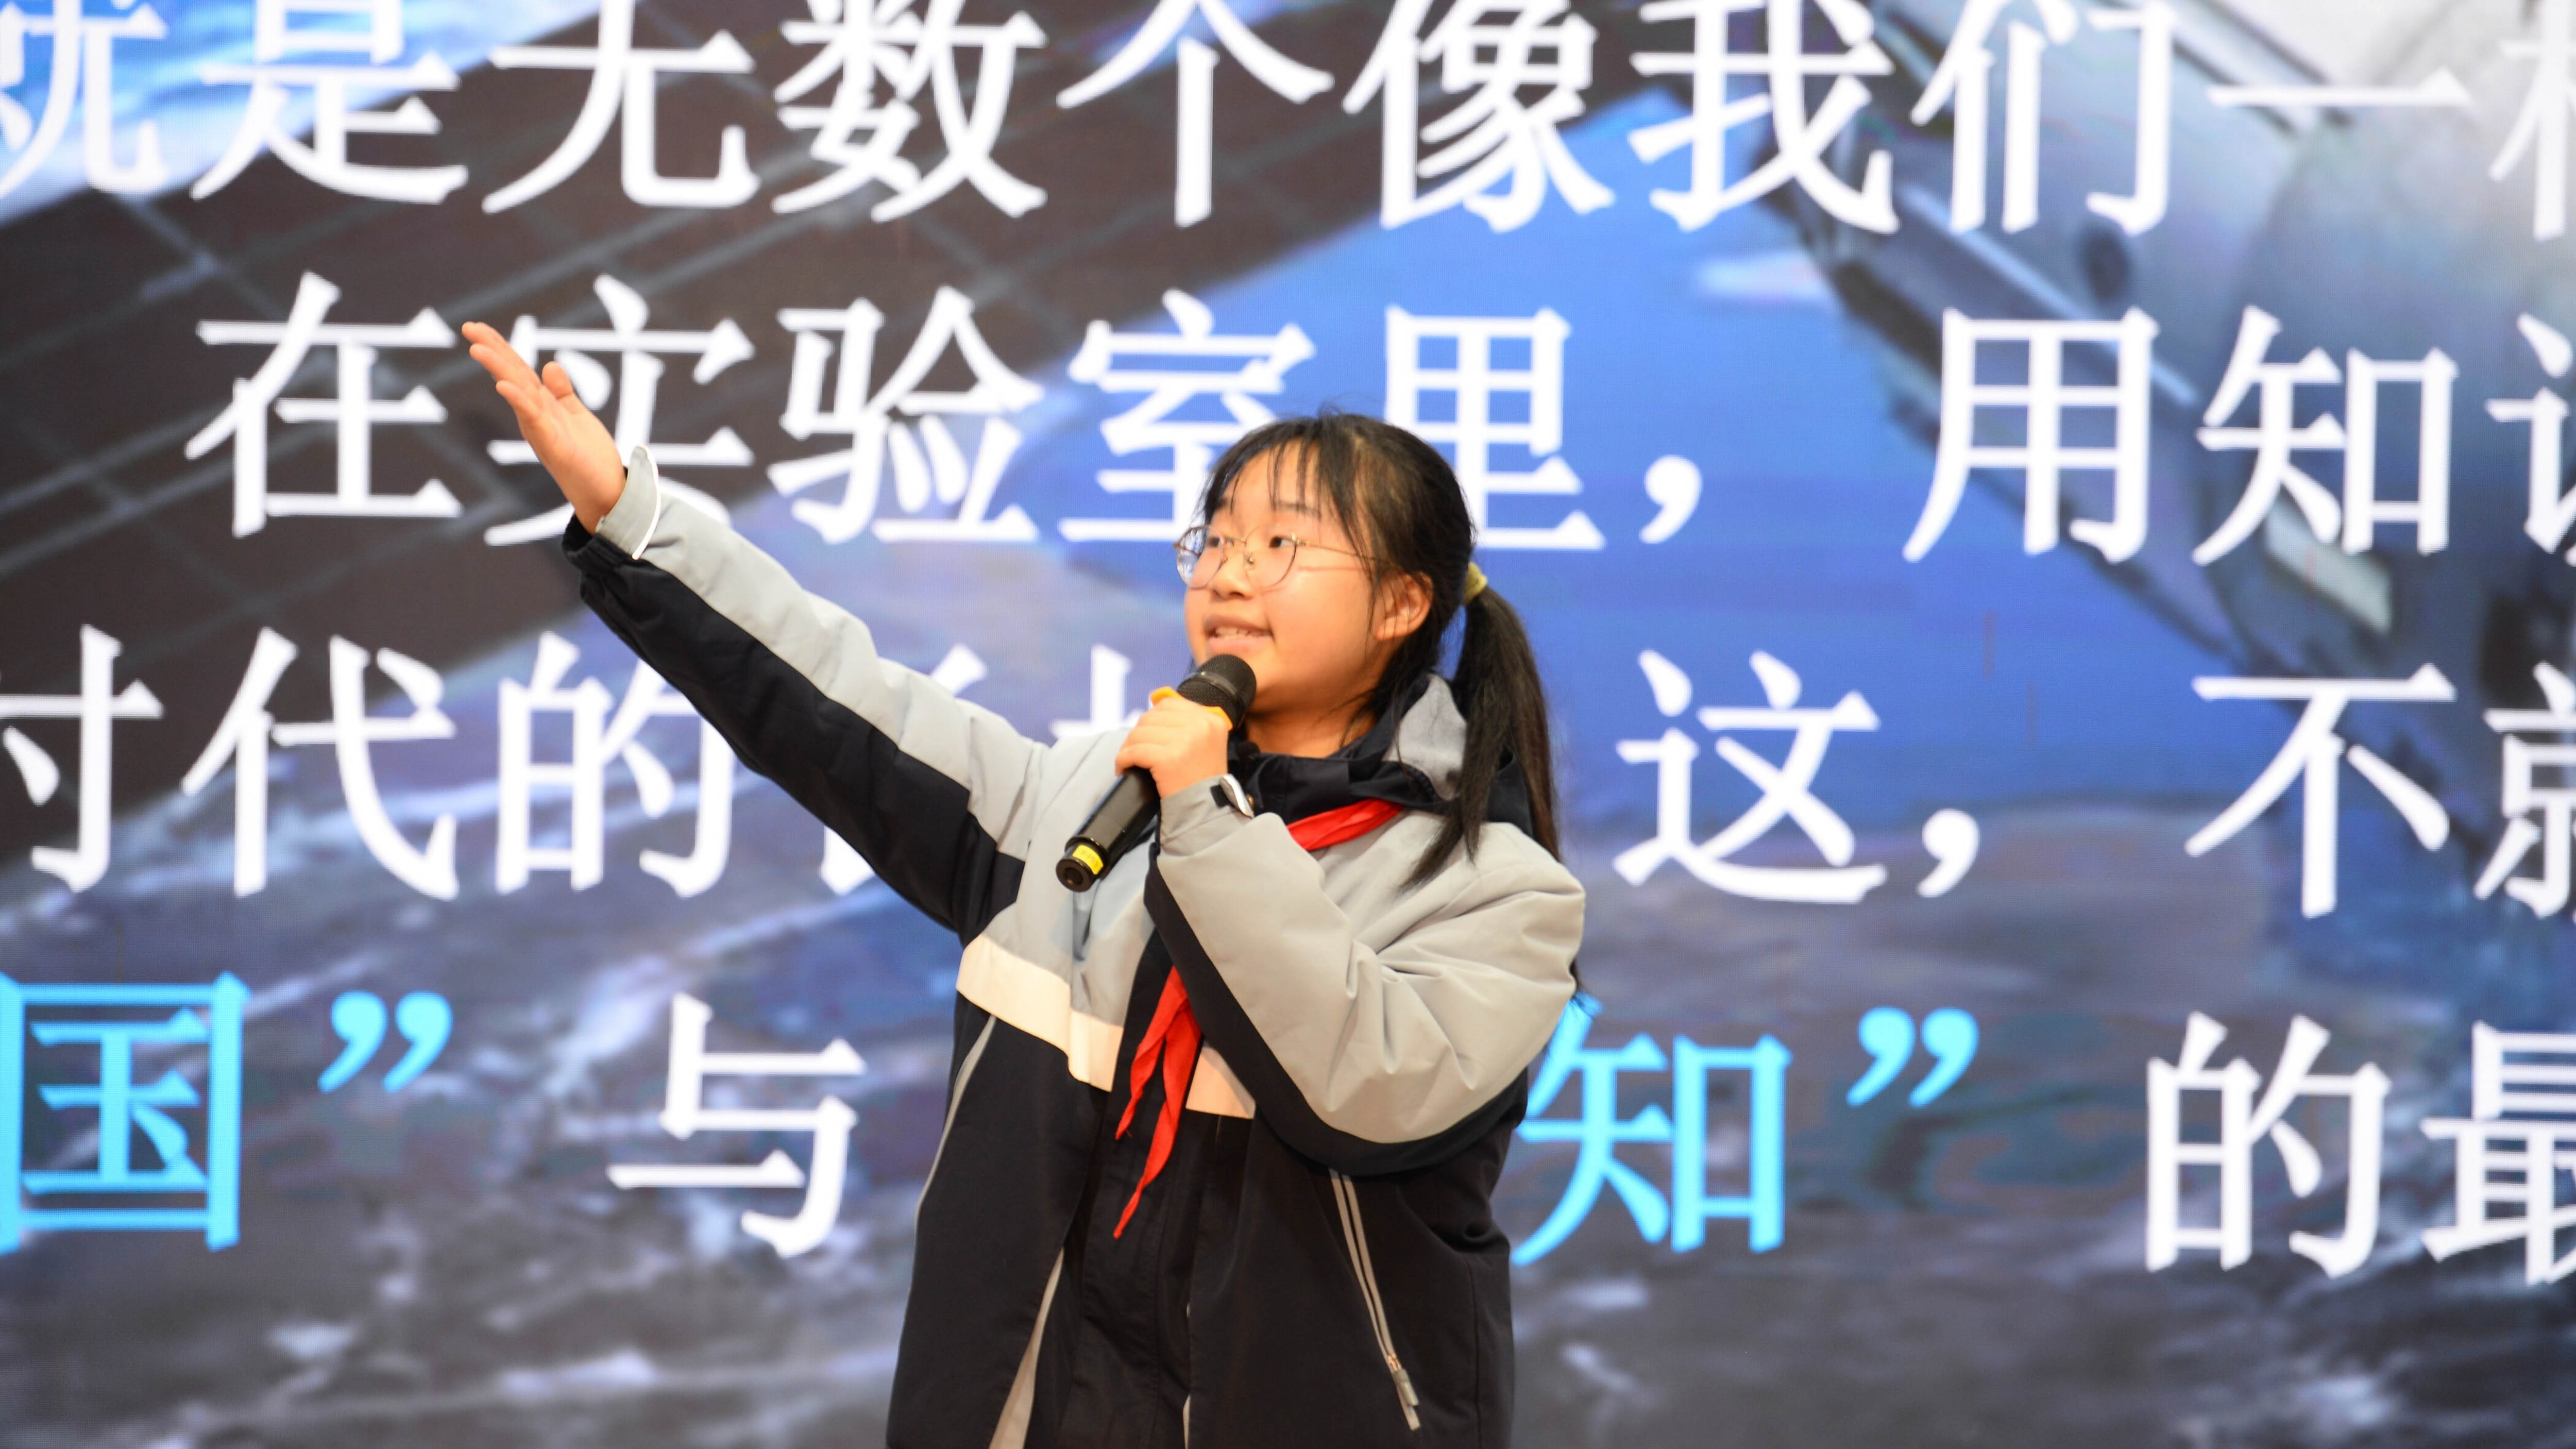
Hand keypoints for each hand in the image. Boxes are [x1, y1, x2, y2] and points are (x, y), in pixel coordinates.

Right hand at [461, 320, 625, 529]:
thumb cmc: (589, 457)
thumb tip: (549, 364)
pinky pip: (533, 418)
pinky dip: (519, 401)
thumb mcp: (574, 415)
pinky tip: (504, 386)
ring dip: (499, 369)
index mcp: (539, 406)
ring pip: (517, 392)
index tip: (479, 327)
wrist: (605, 492)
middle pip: (512, 375)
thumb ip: (561, 392)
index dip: (501, 347)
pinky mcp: (553, 444)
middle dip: (492, 350)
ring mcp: (540, 429)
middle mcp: (534, 415)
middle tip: (468, 326)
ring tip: (478, 347)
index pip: (518, 370)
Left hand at [1112, 690, 1233, 799]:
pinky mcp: (1169, 758)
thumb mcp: (1204, 743)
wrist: (1205, 811)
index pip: (1169, 705)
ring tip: (1129, 762)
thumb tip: (1155, 696)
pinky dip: (1123, 760)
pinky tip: (1125, 769)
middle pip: (1151, 718)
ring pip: (1139, 733)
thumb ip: (1186, 721)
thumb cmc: (1201, 780)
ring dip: (1128, 748)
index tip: (1149, 737)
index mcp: (1210, 719)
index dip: (1152, 720)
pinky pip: (1134, 751)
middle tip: (1135, 752)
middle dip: (1138, 735)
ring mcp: (1186, 741)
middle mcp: (1201, 726)